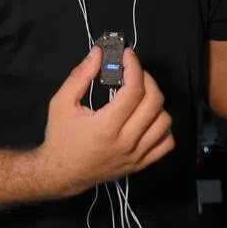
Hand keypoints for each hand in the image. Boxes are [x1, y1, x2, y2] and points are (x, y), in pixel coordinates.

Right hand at [34, 46, 174, 197]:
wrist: (61, 174)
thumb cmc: (60, 137)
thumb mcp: (61, 102)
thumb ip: (80, 75)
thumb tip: (99, 53)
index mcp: (106, 127)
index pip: (134, 90)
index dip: (134, 67)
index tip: (127, 55)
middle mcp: (126, 142)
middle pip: (154, 103)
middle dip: (147, 79)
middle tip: (133, 72)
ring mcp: (136, 156)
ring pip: (164, 121)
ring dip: (156, 102)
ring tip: (140, 94)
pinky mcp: (141, 164)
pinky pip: (166, 143)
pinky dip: (163, 127)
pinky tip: (148, 118)